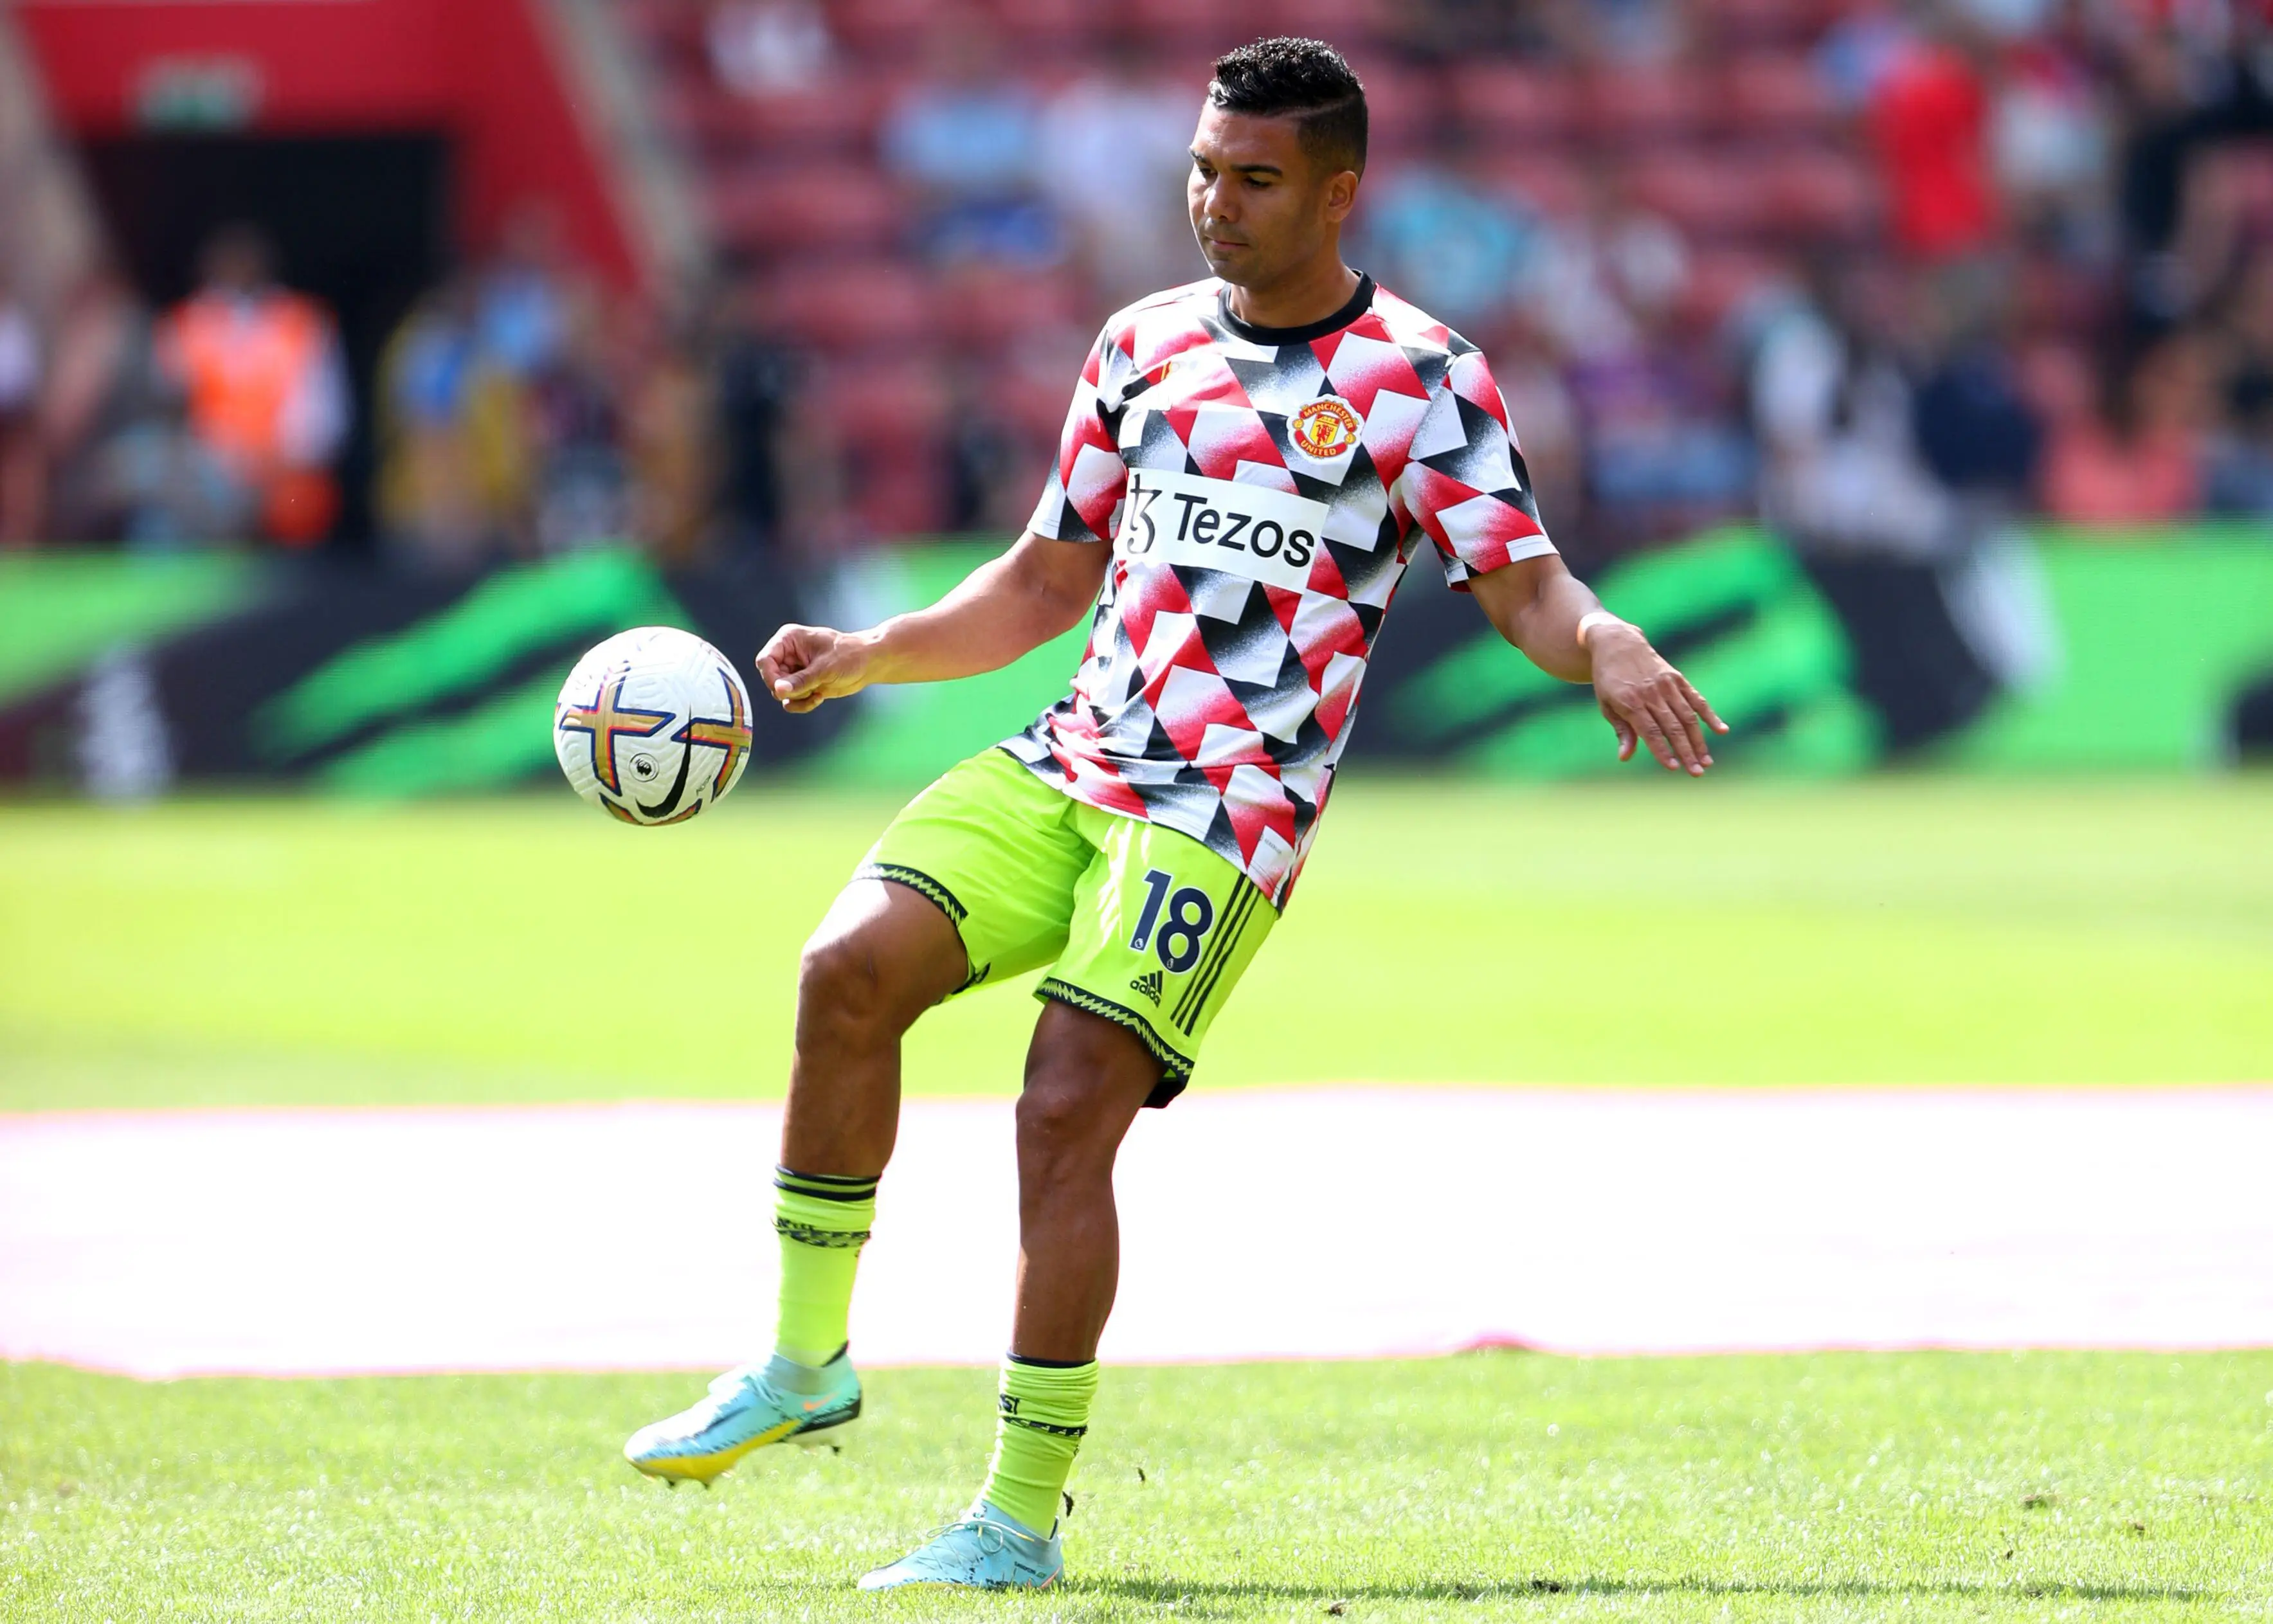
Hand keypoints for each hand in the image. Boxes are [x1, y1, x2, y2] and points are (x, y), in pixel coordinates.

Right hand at [755, 624, 877, 713]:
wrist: (868, 663)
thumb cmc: (849, 656)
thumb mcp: (825, 668)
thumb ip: (800, 681)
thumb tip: (778, 691)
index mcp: (788, 639)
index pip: (765, 660)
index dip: (770, 678)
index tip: (783, 690)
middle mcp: (787, 654)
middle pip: (771, 679)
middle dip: (790, 689)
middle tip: (810, 689)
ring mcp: (793, 670)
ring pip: (780, 692)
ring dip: (798, 698)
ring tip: (817, 693)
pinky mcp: (802, 684)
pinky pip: (791, 700)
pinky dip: (802, 703)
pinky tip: (819, 697)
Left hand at [1588, 623, 1727, 774]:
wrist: (1618, 643)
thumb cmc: (1609, 680)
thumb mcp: (1606, 705)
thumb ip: (1621, 731)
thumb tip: (1625, 757)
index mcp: (1630, 701)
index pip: (1650, 731)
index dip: (1662, 750)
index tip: (1672, 768)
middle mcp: (1652, 693)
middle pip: (1673, 727)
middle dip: (1686, 752)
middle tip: (1697, 773)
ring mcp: (1667, 685)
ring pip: (1688, 716)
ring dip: (1699, 741)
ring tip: (1707, 762)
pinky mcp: (1677, 678)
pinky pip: (1696, 699)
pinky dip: (1710, 715)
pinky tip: (1721, 731)